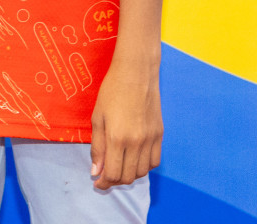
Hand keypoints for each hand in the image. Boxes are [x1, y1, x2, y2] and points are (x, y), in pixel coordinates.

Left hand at [89, 53, 162, 189]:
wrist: (136, 73)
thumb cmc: (111, 91)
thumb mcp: (97, 117)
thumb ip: (97, 147)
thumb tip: (96, 171)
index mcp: (117, 138)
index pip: (113, 174)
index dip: (103, 183)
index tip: (97, 181)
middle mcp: (136, 142)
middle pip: (128, 176)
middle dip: (115, 181)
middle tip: (106, 175)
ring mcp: (151, 139)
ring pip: (143, 172)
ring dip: (130, 174)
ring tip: (119, 166)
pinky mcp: (160, 134)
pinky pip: (155, 161)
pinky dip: (145, 166)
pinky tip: (135, 159)